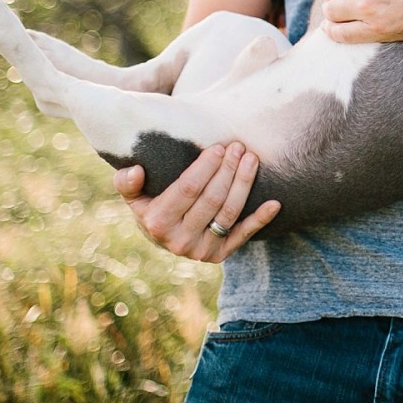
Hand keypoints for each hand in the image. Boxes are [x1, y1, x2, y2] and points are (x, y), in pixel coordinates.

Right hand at [114, 142, 279, 261]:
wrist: (163, 236)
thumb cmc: (150, 204)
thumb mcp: (133, 195)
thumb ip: (127, 183)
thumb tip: (135, 171)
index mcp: (156, 223)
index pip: (188, 189)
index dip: (206, 167)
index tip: (219, 147)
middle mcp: (179, 241)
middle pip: (212, 199)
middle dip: (228, 170)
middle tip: (239, 147)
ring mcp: (201, 251)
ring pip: (229, 212)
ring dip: (244, 184)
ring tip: (252, 159)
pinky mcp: (220, 255)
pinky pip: (243, 236)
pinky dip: (260, 219)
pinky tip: (274, 203)